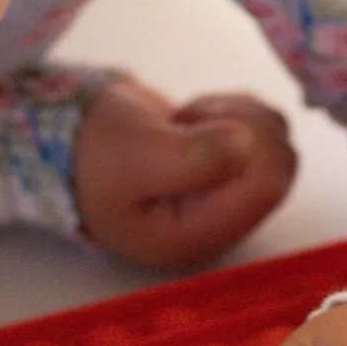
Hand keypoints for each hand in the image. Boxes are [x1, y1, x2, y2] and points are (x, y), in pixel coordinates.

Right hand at [74, 79, 296, 269]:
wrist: (65, 140)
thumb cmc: (93, 154)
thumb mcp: (135, 155)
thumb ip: (194, 157)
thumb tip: (249, 144)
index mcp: (199, 235)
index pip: (268, 184)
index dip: (248, 141)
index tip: (196, 125)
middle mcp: (222, 223)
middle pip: (281, 164)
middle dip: (243, 125)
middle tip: (190, 121)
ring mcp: (228, 196)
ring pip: (278, 141)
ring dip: (238, 114)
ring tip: (187, 121)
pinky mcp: (231, 168)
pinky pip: (267, 130)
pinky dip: (238, 110)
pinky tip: (197, 119)